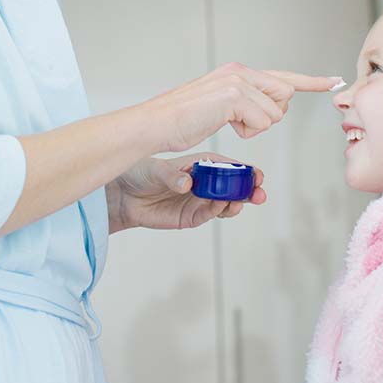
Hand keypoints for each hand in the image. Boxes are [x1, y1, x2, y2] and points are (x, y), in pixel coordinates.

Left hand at [106, 152, 266, 233]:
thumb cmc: (141, 174)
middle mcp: (203, 183)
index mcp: (200, 165)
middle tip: (259, 192)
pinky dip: (219, 212)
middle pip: (232, 187)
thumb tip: (186, 184)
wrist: (123, 196)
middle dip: (248, 190)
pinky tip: (223, 207)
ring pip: (225, 203)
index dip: (244, 171)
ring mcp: (198, 200)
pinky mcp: (190, 217)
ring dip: (237, 203)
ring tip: (240, 201)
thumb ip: (172, 177)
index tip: (256, 175)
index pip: (228, 167)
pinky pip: (209, 215)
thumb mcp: (156, 170)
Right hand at [142, 62, 342, 152]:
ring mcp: (237, 81)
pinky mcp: (234, 95)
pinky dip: (247, 130)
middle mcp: (240, 71)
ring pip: (275, 112)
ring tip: (225, 122)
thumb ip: (245, 102)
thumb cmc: (182, 121)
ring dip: (255, 126)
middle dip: (269, 116)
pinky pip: (262, 121)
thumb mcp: (219, 107)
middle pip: (284, 97)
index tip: (334, 81)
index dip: (311, 81)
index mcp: (237, 72)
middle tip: (239, 120)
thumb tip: (271, 109)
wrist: (156, 124)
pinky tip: (224, 124)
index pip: (282, 77)